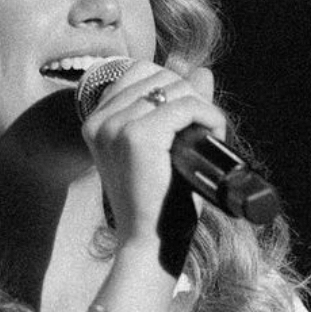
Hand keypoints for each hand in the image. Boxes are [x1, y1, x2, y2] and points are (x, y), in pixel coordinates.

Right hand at [80, 60, 227, 248]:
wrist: (150, 242)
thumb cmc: (159, 200)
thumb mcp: (165, 145)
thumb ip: (180, 103)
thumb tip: (200, 69)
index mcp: (96, 121)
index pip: (139, 71)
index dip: (171, 86)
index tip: (186, 118)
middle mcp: (100, 121)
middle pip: (160, 76)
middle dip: (190, 98)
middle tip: (200, 134)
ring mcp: (116, 127)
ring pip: (176, 88)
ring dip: (202, 109)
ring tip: (206, 139)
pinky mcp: (138, 137)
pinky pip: (187, 106)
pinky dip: (210, 118)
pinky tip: (214, 137)